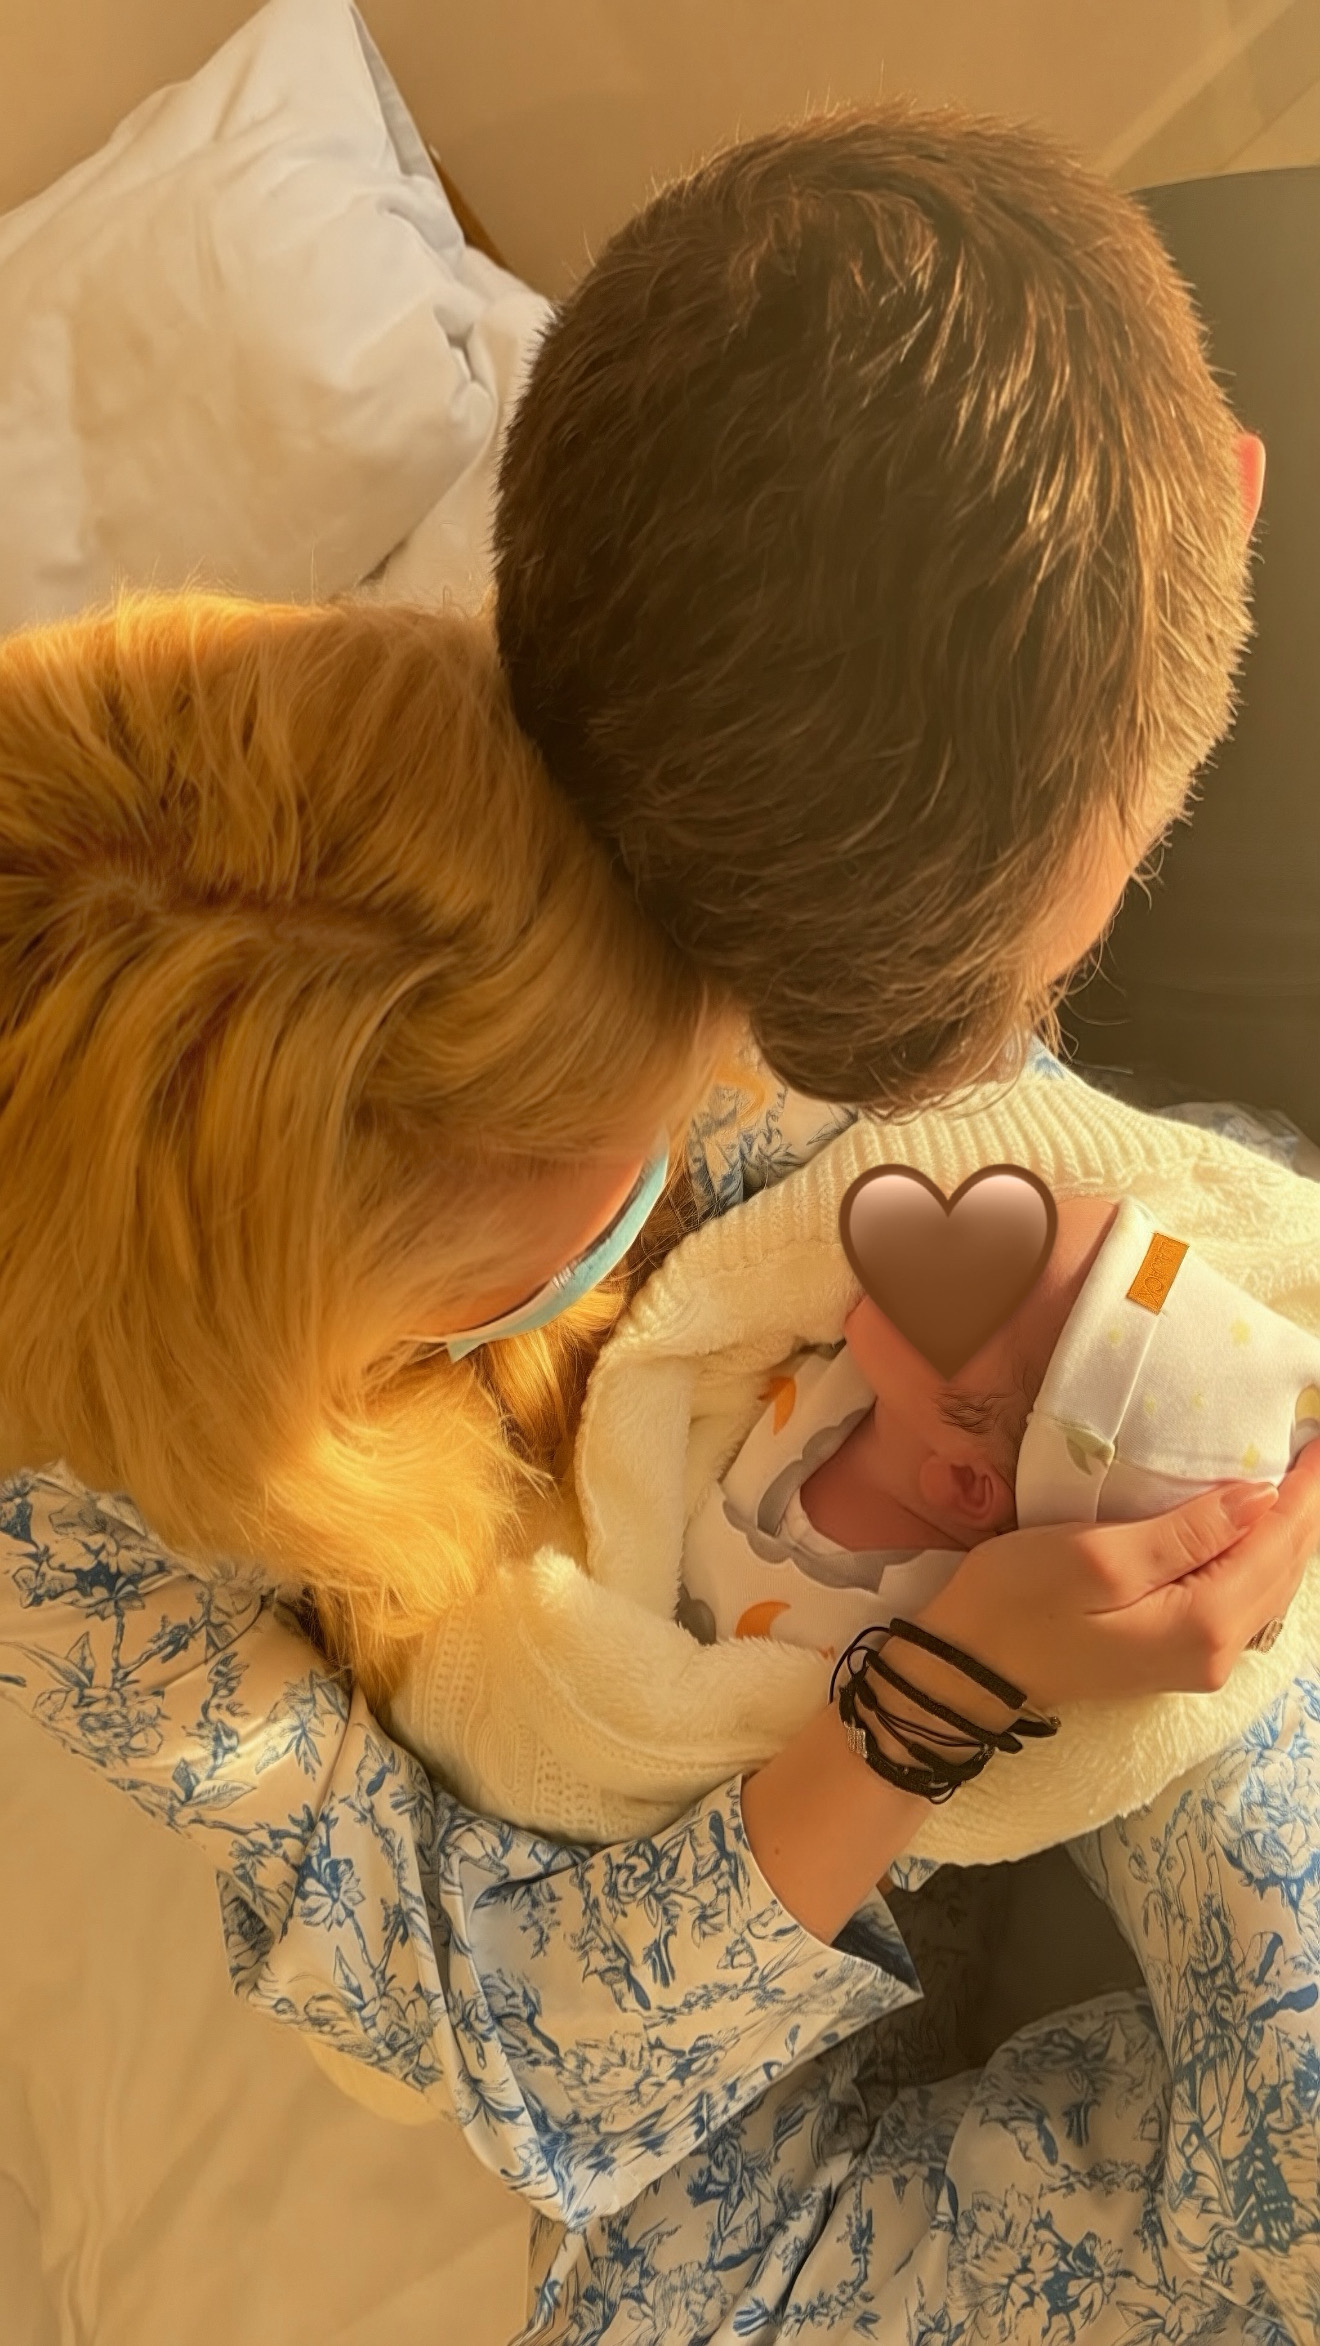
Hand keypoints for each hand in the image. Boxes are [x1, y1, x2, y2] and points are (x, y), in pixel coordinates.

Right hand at [912, 1438, 1319, 1712]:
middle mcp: (1217, 1651)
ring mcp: (1198, 1658)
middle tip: (1317, 1448)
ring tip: (1301, 1477)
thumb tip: (1259, 1498)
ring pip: (1269, 1584)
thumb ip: (1186, 1532)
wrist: (967, 1668)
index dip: (1305, 1488)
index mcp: (1203, 1624)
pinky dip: (1262, 1554)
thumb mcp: (1097, 1557)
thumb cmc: (1019, 1603)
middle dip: (1306, 1507)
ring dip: (1288, 1530)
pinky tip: (1260, 1524)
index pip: (1277, 1542)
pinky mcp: (1176, 1652)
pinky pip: (1243, 1596)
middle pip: (1285, 1567)